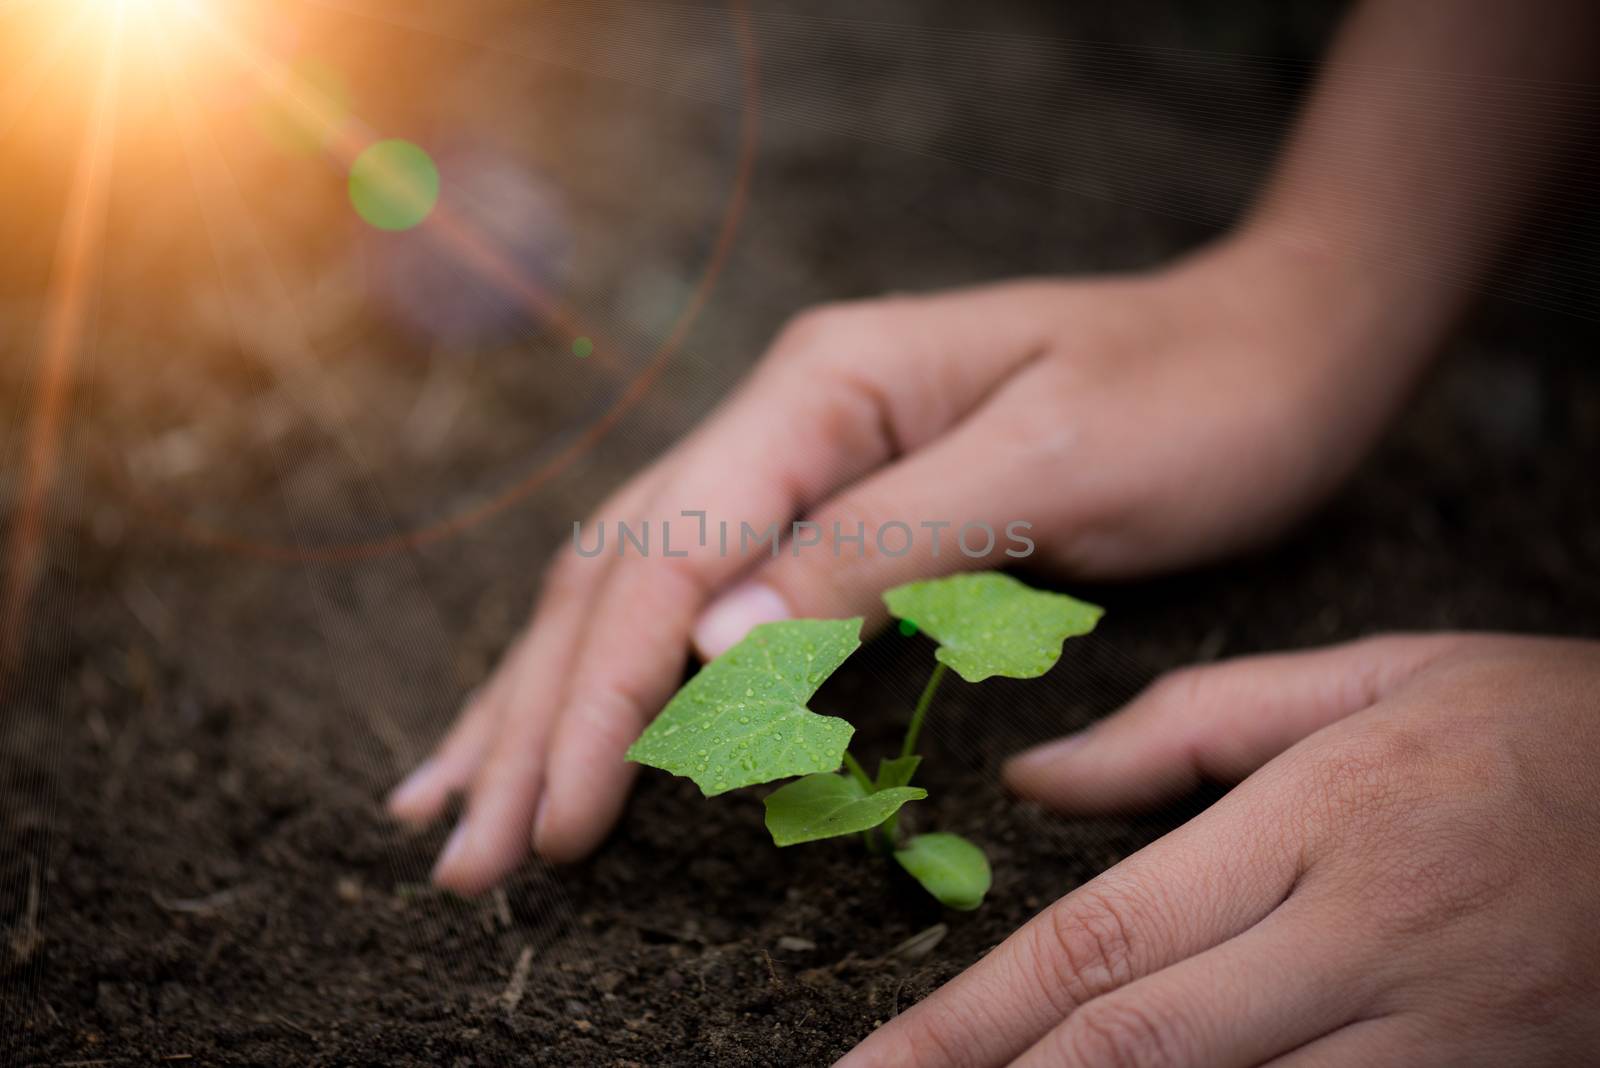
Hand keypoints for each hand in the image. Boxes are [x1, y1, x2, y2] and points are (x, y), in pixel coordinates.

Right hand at [387, 230, 1426, 892]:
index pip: (670, 553)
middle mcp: (787, 418)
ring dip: (541, 705)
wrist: (1278, 348)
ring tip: (451, 805)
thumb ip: (880, 547)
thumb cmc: (1193, 397)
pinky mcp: (837, 516)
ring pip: (630, 591)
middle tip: (463, 856)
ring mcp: (803, 463)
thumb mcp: (1052, 466)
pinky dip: (624, 678)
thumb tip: (708, 651)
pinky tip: (572, 728)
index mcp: (822, 387)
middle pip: (617, 575)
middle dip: (536, 720)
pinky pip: (704, 603)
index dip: (602, 696)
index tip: (557, 822)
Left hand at [838, 633, 1599, 1066]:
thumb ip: (1193, 725)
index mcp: (1317, 820)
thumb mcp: (1379, 675)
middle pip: (1138, 1048)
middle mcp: (1364, 939)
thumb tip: (1039, 777)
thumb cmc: (1548, 728)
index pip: (1101, 940)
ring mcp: (1437, 1033)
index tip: (876, 1067)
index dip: (969, 1020)